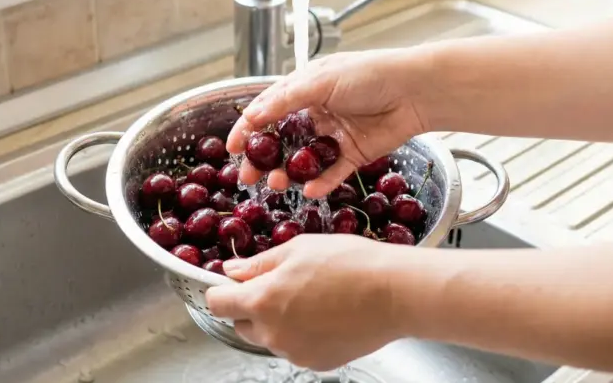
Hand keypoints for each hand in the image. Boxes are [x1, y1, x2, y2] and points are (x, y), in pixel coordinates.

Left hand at [205, 235, 411, 370]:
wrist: (395, 293)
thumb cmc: (350, 262)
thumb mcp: (298, 249)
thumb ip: (259, 264)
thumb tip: (232, 271)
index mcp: (262, 301)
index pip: (217, 303)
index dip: (221, 290)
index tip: (232, 283)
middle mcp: (273, 333)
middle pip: (243, 323)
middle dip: (252, 306)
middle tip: (281, 284)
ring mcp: (295, 352)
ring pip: (270, 337)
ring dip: (278, 321)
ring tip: (311, 297)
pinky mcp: (316, 363)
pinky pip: (295, 348)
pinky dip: (301, 334)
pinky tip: (325, 314)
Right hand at [227, 49, 435, 198]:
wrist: (414, 90)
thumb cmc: (370, 74)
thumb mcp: (321, 81)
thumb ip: (285, 100)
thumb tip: (252, 115)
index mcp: (305, 90)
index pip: (267, 111)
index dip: (247, 129)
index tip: (231, 148)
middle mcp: (316, 113)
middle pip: (282, 141)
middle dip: (263, 160)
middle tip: (248, 178)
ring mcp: (334, 136)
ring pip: (304, 160)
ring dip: (288, 173)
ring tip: (278, 183)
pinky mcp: (353, 154)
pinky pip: (332, 173)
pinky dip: (321, 183)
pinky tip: (310, 190)